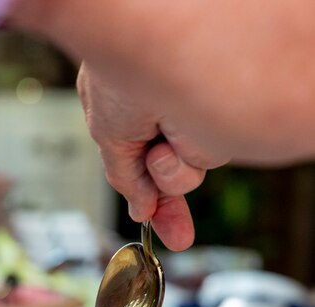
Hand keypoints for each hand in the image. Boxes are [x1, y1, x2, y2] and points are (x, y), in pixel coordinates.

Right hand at [77, 63, 227, 250]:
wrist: (148, 54)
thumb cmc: (116, 81)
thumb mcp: (108, 138)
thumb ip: (125, 178)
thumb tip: (140, 212)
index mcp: (131, 117)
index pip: (143, 166)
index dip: (153, 200)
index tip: (163, 227)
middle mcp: (163, 120)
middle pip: (170, 177)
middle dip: (171, 207)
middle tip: (180, 237)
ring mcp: (188, 119)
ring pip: (186, 174)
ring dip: (170, 171)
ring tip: (159, 140)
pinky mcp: (213, 122)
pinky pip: (205, 160)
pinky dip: (186, 159)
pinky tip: (176, 134)